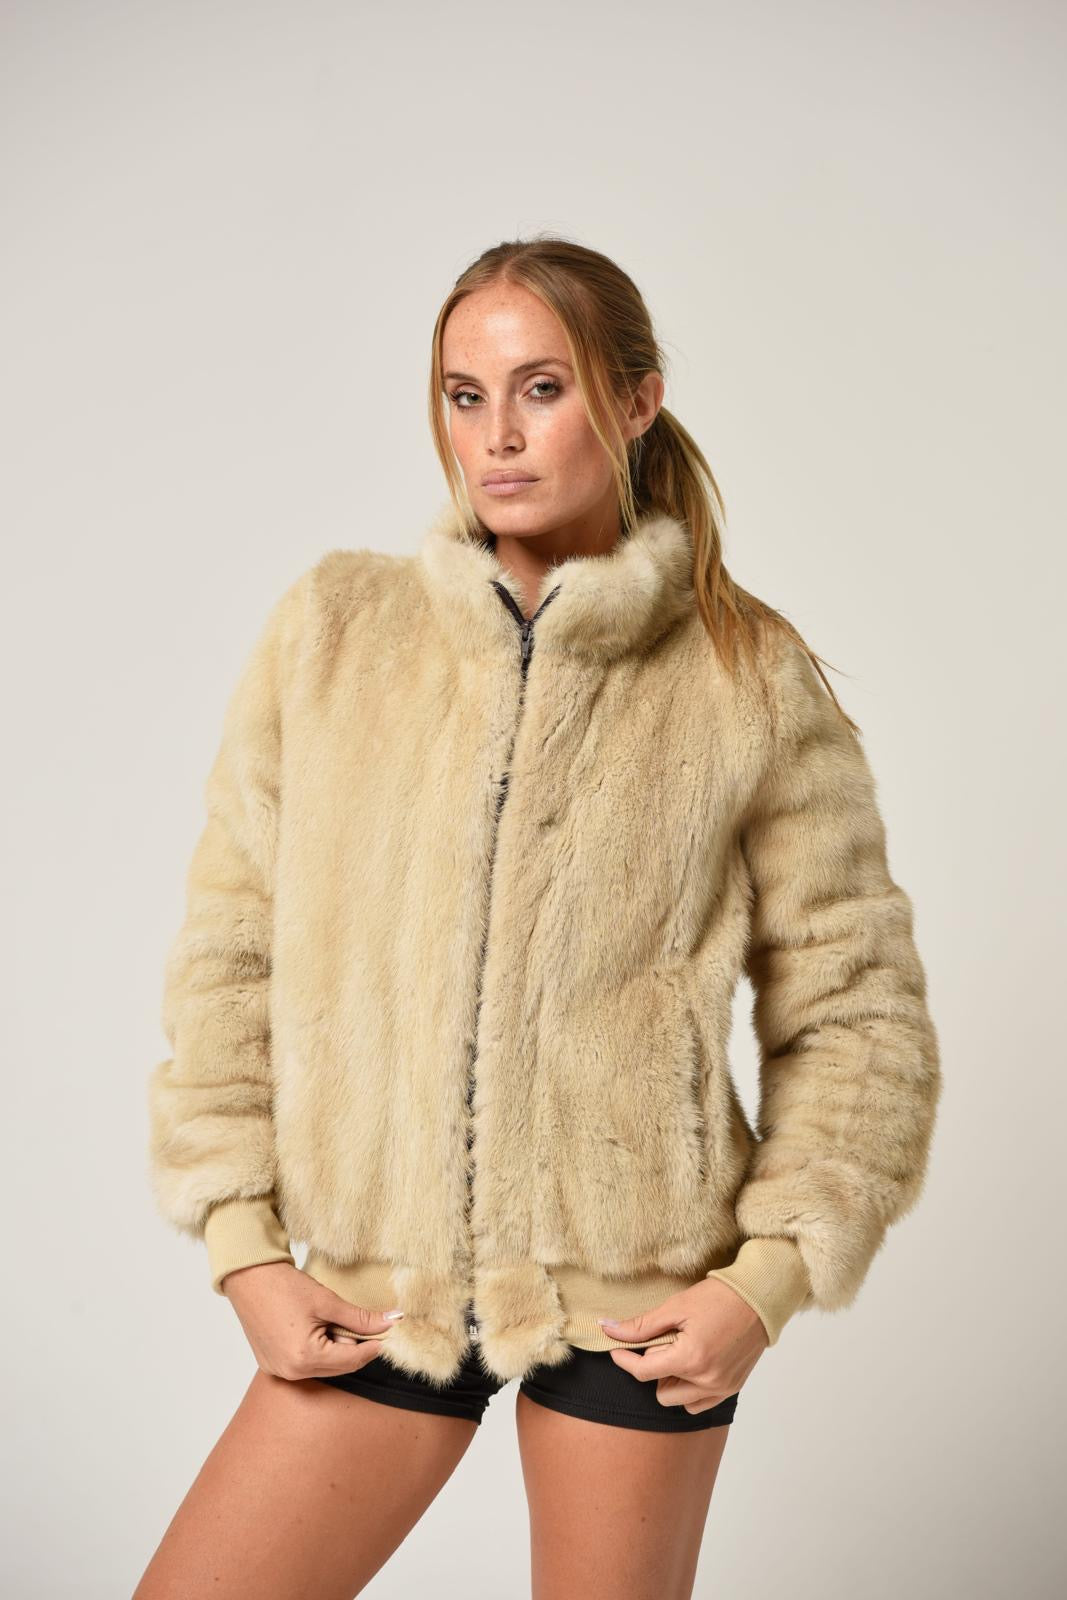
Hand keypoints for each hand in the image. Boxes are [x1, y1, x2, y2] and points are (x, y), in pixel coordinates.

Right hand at [220, 1260, 403, 1381]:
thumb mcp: (328, 1301)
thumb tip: (392, 1322)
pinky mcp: (271, 1365)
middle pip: (338, 1367)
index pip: (352, 1360)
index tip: (386, 1333)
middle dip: (350, 1346)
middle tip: (349, 1319)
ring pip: (322, 1366)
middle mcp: (290, 1372)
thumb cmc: (284, 1286)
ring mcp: (278, 1371)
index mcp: (305, 1358)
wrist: (249, 1278)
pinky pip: (304, 1364)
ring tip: (323, 1320)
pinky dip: (315, 1349)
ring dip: (333, 1347)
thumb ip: (361, 1318)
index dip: (372, 1346)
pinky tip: (309, 1327)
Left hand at [597, 1277, 769, 1413]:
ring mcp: (722, 1387)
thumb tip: (608, 1330)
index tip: (617, 1348)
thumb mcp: (675, 1307)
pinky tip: (693, 1365)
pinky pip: (701, 1403)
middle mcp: (707, 1380)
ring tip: (679, 1353)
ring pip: (680, 1401)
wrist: (758, 1297)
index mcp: (691, 1359)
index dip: (624, 1360)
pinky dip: (691, 1390)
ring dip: (673, 1382)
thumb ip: (641, 1326)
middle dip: (654, 1369)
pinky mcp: (732, 1387)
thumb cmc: (718, 1297)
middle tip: (662, 1344)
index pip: (644, 1372)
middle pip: (661, 1392)